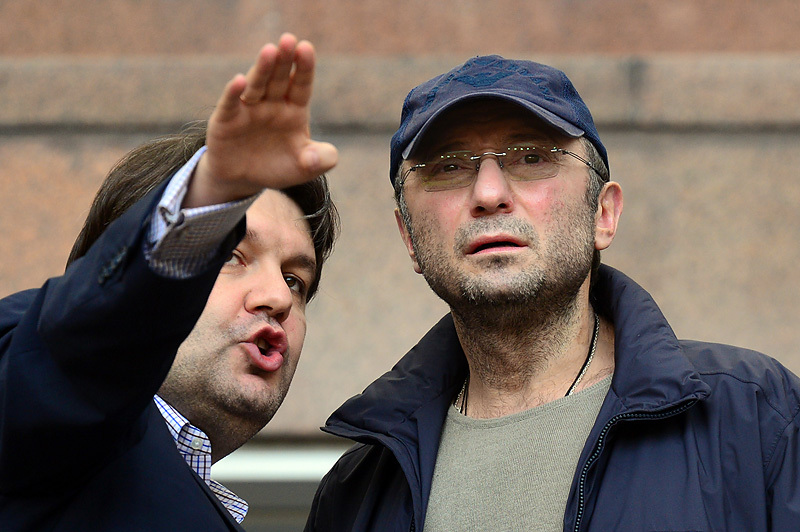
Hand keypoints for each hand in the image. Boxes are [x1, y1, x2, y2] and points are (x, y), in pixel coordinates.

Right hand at [185, 33, 337, 206]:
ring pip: (256, 85)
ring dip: (262, 69)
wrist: (244, 180)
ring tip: (269, 51)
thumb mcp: (304, 168)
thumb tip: (320, 157)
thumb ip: (320, 160)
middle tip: (289, 39)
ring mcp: (248, 109)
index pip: (301, 85)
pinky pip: (231, 104)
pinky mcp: (227, 120)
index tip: (307, 48)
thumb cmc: (277, 167)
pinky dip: (234, 92)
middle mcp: (271, 104)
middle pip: (278, 78)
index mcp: (293, 110)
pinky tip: (239, 81)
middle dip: (284, 60)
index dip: (304, 67)